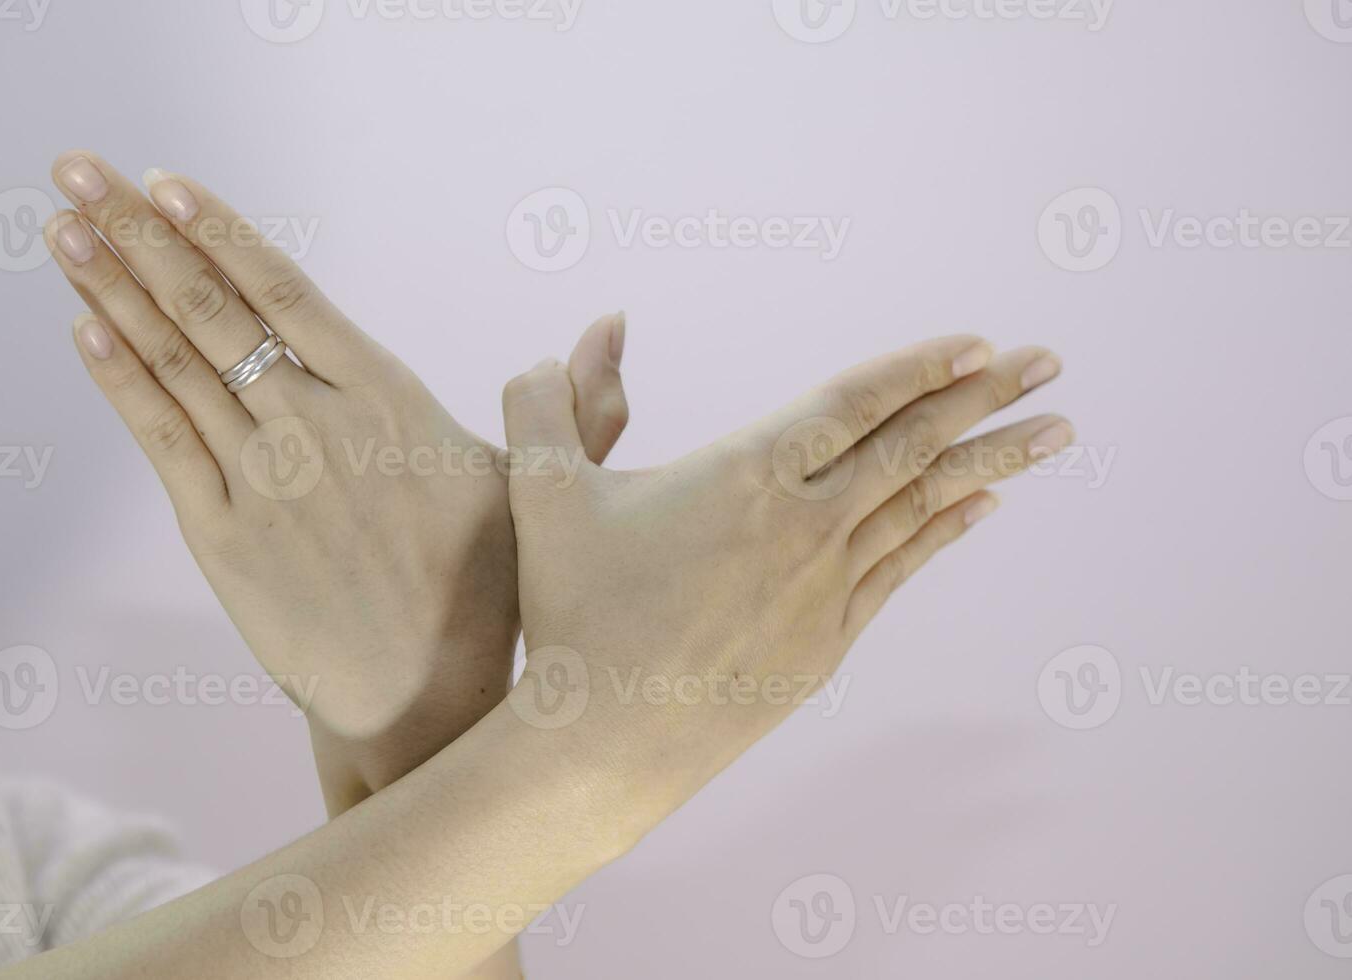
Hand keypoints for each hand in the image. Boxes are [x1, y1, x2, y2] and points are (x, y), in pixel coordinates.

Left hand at [43, 151, 630, 804]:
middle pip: (212, 311)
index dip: (219, 230)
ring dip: (111, 289)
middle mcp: (316, 429)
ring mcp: (262, 481)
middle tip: (75, 168)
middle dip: (136, 233)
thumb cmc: (491, 585)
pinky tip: (82, 327)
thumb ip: (574, 402)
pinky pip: (162, 441)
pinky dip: (121, 381)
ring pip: (176, 365)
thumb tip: (614, 320)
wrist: (427, 701)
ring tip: (59, 227)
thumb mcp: (543, 487)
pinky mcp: (223, 538)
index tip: (163, 182)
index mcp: (389, 402)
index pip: (288, 292)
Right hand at [501, 338, 1069, 827]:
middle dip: (987, 395)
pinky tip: (984, 510)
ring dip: (994, 461)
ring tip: (1058, 432)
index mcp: (748, 473)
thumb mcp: (542, 491)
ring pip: (924, 506)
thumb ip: (547, 400)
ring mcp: (825, 586)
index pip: (856, 399)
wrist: (603, 743)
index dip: (920, 366)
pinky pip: (903, 569)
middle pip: (913, 443)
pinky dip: (946, 531)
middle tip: (1050, 361)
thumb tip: (578, 333)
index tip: (978, 343)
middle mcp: (805, 523)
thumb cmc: (570, 611)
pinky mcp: (827, 641)